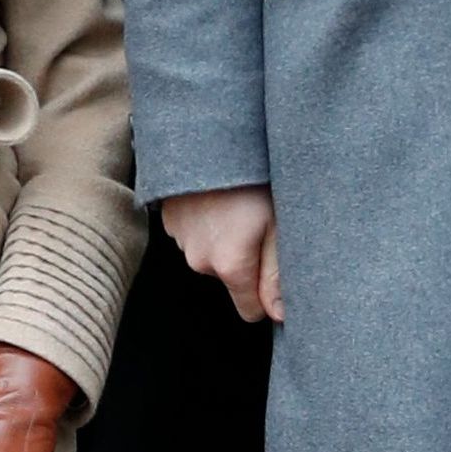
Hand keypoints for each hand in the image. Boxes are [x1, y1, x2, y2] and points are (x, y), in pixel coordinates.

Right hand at [164, 185, 282, 324]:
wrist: (208, 136)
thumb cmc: (251, 178)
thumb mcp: (279, 225)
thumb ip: (278, 276)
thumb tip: (280, 315)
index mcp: (229, 265)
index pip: (250, 311)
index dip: (267, 295)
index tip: (277, 269)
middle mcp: (199, 260)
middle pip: (232, 279)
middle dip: (247, 261)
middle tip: (261, 224)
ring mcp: (181, 240)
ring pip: (213, 256)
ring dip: (226, 240)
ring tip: (238, 206)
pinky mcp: (170, 221)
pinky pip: (196, 236)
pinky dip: (208, 224)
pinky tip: (218, 200)